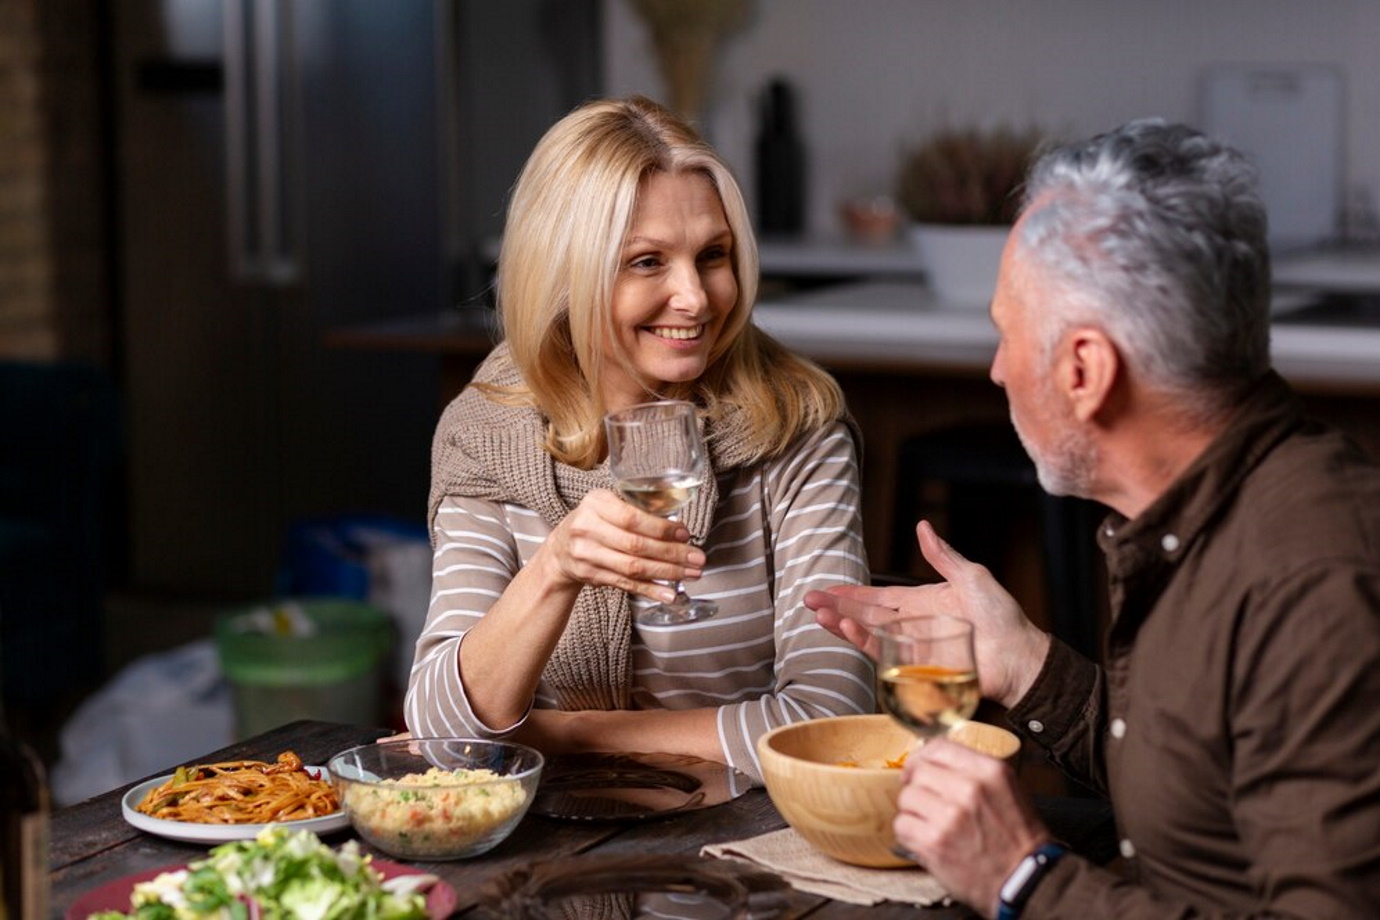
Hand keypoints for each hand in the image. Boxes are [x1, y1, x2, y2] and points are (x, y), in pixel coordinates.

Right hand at [536, 489, 704, 603]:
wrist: (560, 550)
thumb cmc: (594, 522)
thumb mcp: (606, 505)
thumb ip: (636, 510)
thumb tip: (679, 528)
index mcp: (596, 504)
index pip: (632, 518)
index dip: (661, 528)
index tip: (685, 533)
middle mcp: (587, 528)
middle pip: (635, 545)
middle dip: (672, 554)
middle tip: (697, 558)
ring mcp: (587, 555)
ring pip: (633, 567)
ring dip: (667, 573)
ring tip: (691, 574)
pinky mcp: (591, 576)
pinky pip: (626, 584)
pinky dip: (651, 590)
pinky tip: (669, 593)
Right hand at [805, 520, 1048, 707]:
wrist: (1020, 656)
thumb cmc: (1003, 617)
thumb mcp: (971, 576)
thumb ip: (942, 556)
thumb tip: (923, 526)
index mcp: (922, 602)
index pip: (878, 596)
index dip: (852, 592)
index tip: (827, 589)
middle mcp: (912, 625)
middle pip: (865, 614)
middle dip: (836, 607)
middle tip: (808, 600)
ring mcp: (912, 647)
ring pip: (868, 634)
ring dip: (841, 623)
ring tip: (818, 614)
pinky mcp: (916, 665)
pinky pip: (883, 653)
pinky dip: (861, 641)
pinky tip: (845, 628)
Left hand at [894, 737, 1049, 916]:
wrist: (1023, 880)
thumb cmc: (1016, 838)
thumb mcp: (1006, 788)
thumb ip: (973, 769)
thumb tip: (934, 758)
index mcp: (989, 772)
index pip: (939, 747)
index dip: (922, 757)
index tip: (918, 767)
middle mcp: (969, 789)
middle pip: (919, 771)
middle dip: (918, 786)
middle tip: (926, 801)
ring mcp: (950, 816)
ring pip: (907, 797)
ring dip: (914, 811)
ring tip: (932, 823)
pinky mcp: (934, 842)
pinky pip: (902, 825)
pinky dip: (910, 833)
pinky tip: (928, 839)